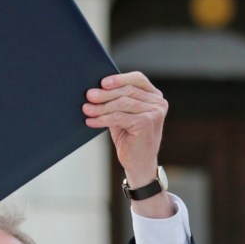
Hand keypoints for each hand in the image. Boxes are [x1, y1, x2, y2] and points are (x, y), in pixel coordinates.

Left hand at [82, 72, 168, 197]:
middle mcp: (158, 103)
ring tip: (86, 109)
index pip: (137, 79)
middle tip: (88, 96)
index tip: (102, 82)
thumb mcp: (124, 116)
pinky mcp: (147, 123)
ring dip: (101, 107)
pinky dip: (103, 119)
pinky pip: (119, 117)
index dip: (119, 78)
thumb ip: (117, 102)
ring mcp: (154, 113)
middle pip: (127, 91)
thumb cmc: (130, 139)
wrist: (140, 165)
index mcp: (155, 97)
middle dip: (105, 94)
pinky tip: (91, 121)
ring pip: (122, 103)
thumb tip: (95, 90)